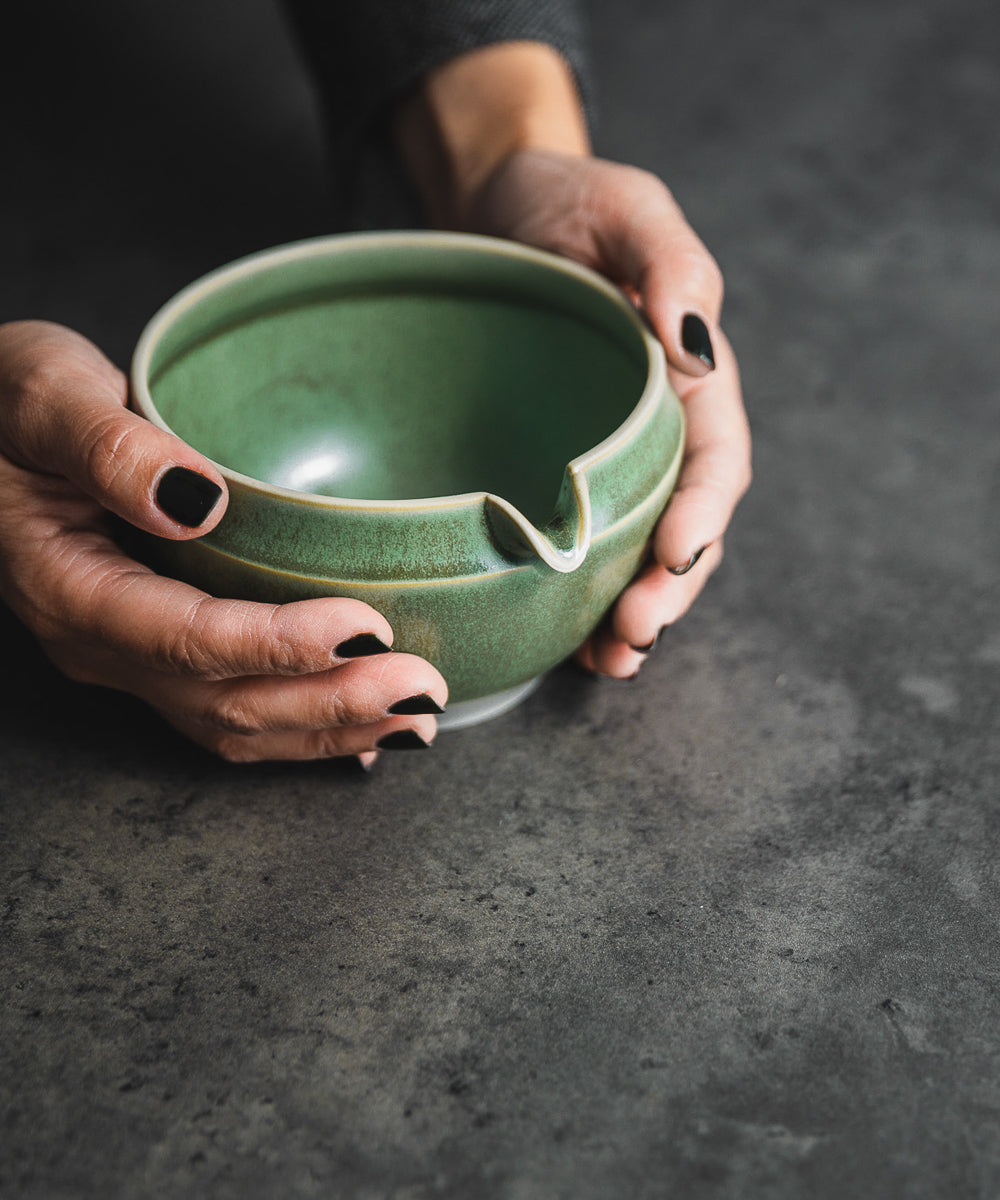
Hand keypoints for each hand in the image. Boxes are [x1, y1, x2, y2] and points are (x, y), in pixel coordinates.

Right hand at [0, 321, 447, 761]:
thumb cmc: (8, 405)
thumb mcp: (45, 395)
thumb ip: (107, 445)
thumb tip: (192, 495)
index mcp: (70, 587)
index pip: (186, 638)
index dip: (279, 643)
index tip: (367, 627)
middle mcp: (101, 643)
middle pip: (223, 703)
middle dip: (331, 702)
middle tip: (423, 687)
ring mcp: (128, 657)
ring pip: (233, 725)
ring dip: (329, 730)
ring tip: (415, 722)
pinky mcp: (158, 652)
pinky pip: (229, 711)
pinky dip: (303, 728)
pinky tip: (365, 734)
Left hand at [465, 149, 752, 677]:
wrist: (492, 213)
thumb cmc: (563, 203)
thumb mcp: (625, 208)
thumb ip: (672, 264)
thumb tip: (695, 345)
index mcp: (688, 379)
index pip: (716, 459)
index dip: (705, 513)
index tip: (677, 555)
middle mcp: (656, 434)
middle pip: (684, 527)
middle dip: (669, 588)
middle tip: (635, 633)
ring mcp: (607, 464)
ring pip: (639, 555)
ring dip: (634, 613)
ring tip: (612, 662)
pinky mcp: (558, 480)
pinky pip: (582, 551)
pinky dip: (584, 603)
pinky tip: (574, 647)